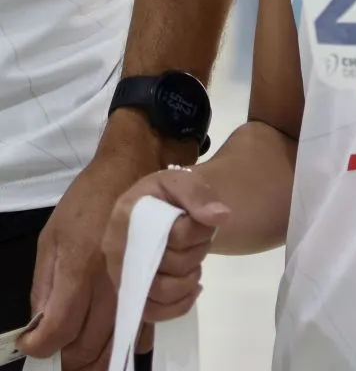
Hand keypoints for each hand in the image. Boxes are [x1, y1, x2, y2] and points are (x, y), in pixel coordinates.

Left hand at [17, 142, 161, 369]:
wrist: (137, 167)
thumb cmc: (91, 197)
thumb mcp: (53, 234)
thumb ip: (45, 282)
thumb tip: (39, 326)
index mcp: (80, 271)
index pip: (59, 333)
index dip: (41, 347)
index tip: (33, 343)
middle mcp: (112, 284)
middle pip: (88, 347)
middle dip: (68, 359)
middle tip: (58, 350)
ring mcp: (138, 285)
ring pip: (117, 343)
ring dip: (97, 357)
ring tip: (82, 351)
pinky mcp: (158, 281)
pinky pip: (145, 328)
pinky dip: (127, 341)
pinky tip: (113, 337)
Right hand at [103, 168, 228, 325]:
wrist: (159, 211)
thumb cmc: (168, 196)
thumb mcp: (183, 181)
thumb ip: (199, 195)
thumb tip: (220, 216)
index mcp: (127, 214)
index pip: (173, 233)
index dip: (198, 230)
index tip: (204, 221)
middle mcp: (118, 249)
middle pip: (168, 264)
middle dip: (196, 252)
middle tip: (200, 238)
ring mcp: (122, 275)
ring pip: (160, 292)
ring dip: (189, 278)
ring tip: (195, 260)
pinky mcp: (131, 295)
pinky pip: (152, 313)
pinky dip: (179, 305)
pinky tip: (194, 288)